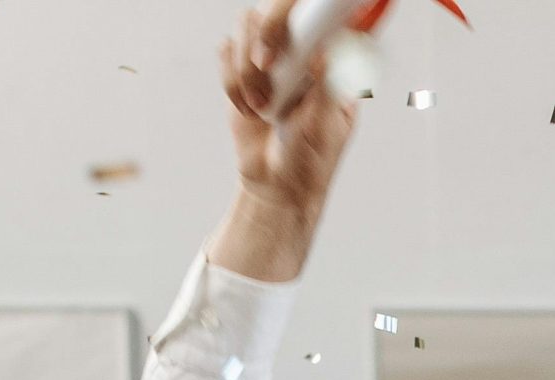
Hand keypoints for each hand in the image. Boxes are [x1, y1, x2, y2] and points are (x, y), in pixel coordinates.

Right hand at [221, 2, 357, 213]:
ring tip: (261, 108)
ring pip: (246, 26)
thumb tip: (324, 53)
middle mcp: (298, 52)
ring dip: (247, 69)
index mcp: (328, 61)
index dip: (292, 17)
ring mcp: (270, 59)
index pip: (314, 15)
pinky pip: (226, 52)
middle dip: (264, 41)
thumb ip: (327, 89)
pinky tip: (248, 110)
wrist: (277, 187)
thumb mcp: (325, 129)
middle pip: (272, 10)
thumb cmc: (309, 161)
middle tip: (267, 70)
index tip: (285, 43)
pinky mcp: (242, 71)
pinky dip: (232, 83)